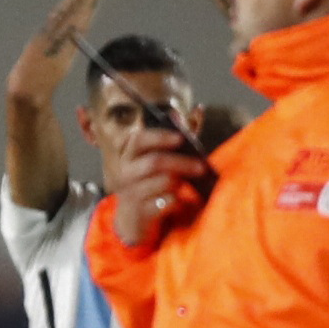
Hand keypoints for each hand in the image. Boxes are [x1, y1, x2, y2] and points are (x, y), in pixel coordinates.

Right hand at [102, 121, 209, 242]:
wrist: (134, 217)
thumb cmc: (153, 180)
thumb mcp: (164, 156)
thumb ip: (182, 134)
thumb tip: (198, 110)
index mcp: (130, 154)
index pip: (139, 139)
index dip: (160, 136)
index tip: (181, 138)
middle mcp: (127, 172)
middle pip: (154, 162)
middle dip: (182, 163)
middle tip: (202, 167)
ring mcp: (131, 192)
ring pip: (162, 182)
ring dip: (180, 182)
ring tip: (191, 182)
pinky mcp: (140, 212)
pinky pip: (164, 204)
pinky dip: (176, 200)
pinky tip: (181, 200)